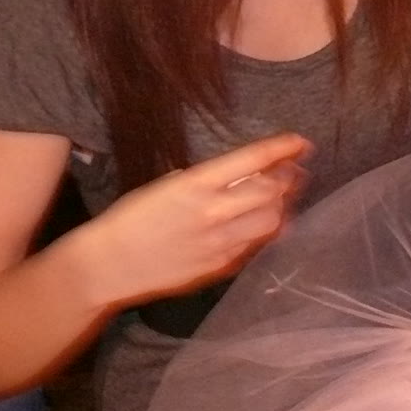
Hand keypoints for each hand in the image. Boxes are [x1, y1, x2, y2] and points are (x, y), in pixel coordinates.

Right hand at [71, 133, 308, 309]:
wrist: (110, 264)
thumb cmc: (132, 216)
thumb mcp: (168, 183)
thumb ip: (207, 179)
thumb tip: (241, 174)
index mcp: (197, 184)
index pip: (253, 160)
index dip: (282, 149)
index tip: (301, 142)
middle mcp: (213, 213)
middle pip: (271, 192)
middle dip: (290, 177)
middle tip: (296, 169)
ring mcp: (219, 244)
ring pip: (271, 222)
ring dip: (284, 205)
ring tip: (286, 196)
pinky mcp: (219, 267)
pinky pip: (255, 246)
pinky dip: (267, 231)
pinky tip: (266, 223)